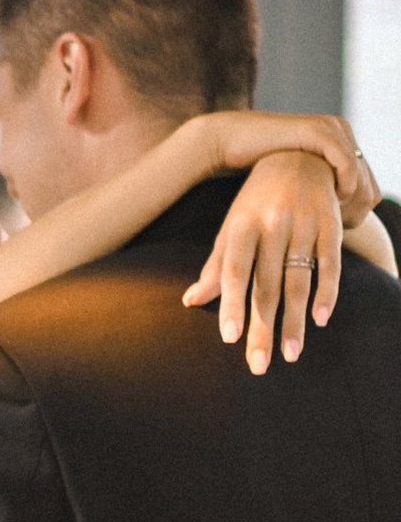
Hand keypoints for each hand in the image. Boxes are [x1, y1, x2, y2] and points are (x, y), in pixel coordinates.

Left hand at [184, 147, 347, 369]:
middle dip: (263, 328)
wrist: (298, 155)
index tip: (229, 338)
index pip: (234, 271)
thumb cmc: (256, 200)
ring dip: (295, 321)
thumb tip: (190, 301)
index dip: (231, 304)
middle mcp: (272, 224)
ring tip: (290, 354)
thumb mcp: (232, 226)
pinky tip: (320, 320)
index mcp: (242, 225)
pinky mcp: (331, 223)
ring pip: (299, 280)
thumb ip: (216, 265)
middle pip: (266, 285)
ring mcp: (304, 223)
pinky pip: (331, 263)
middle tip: (259, 365)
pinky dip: (327, 292)